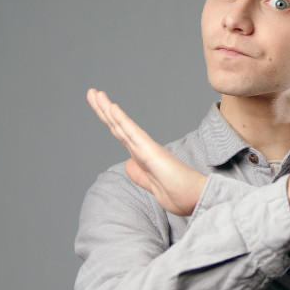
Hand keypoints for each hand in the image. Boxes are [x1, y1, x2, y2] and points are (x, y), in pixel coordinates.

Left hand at [87, 89, 206, 215]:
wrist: (197, 198)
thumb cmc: (181, 194)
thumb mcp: (153, 187)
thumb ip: (139, 175)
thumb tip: (128, 163)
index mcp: (142, 157)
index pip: (121, 135)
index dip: (109, 121)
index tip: (99, 107)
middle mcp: (144, 149)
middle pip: (118, 126)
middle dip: (103, 109)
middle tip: (92, 92)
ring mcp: (147, 149)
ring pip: (123, 126)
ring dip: (107, 109)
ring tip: (96, 93)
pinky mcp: (151, 152)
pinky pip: (133, 134)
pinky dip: (121, 120)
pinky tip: (111, 108)